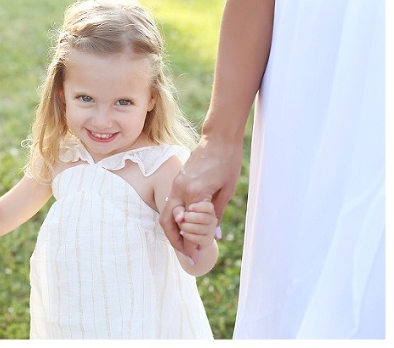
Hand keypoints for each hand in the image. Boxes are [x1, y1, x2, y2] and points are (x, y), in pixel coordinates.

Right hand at [160, 136, 240, 261]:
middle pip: (168, 222)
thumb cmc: (227, 162)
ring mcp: (177, 184)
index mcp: (194, 193)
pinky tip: (186, 225)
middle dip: (174, 241)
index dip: (189, 244)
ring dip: (173, 230)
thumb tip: (213, 235)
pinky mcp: (178, 180)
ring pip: (167, 213)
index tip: (195, 257)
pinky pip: (172, 204)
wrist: (219, 137)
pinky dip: (176, 218)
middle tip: (186, 253)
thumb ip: (216, 214)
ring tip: (185, 243)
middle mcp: (180, 190)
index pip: (186, 226)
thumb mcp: (226, 190)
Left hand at [172, 200, 216, 248]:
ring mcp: (211, 231)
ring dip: (186, 227)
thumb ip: (178, 210)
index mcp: (208, 210)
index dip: (199, 207)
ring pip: (200, 228)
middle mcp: (212, 219)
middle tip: (182, 218)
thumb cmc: (183, 218)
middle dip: (189, 218)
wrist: (186, 238)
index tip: (189, 207)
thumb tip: (179, 218)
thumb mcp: (179, 211)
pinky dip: (188, 235)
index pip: (209, 207)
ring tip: (180, 225)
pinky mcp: (208, 241)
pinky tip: (182, 232)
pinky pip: (199, 239)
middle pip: (203, 218)